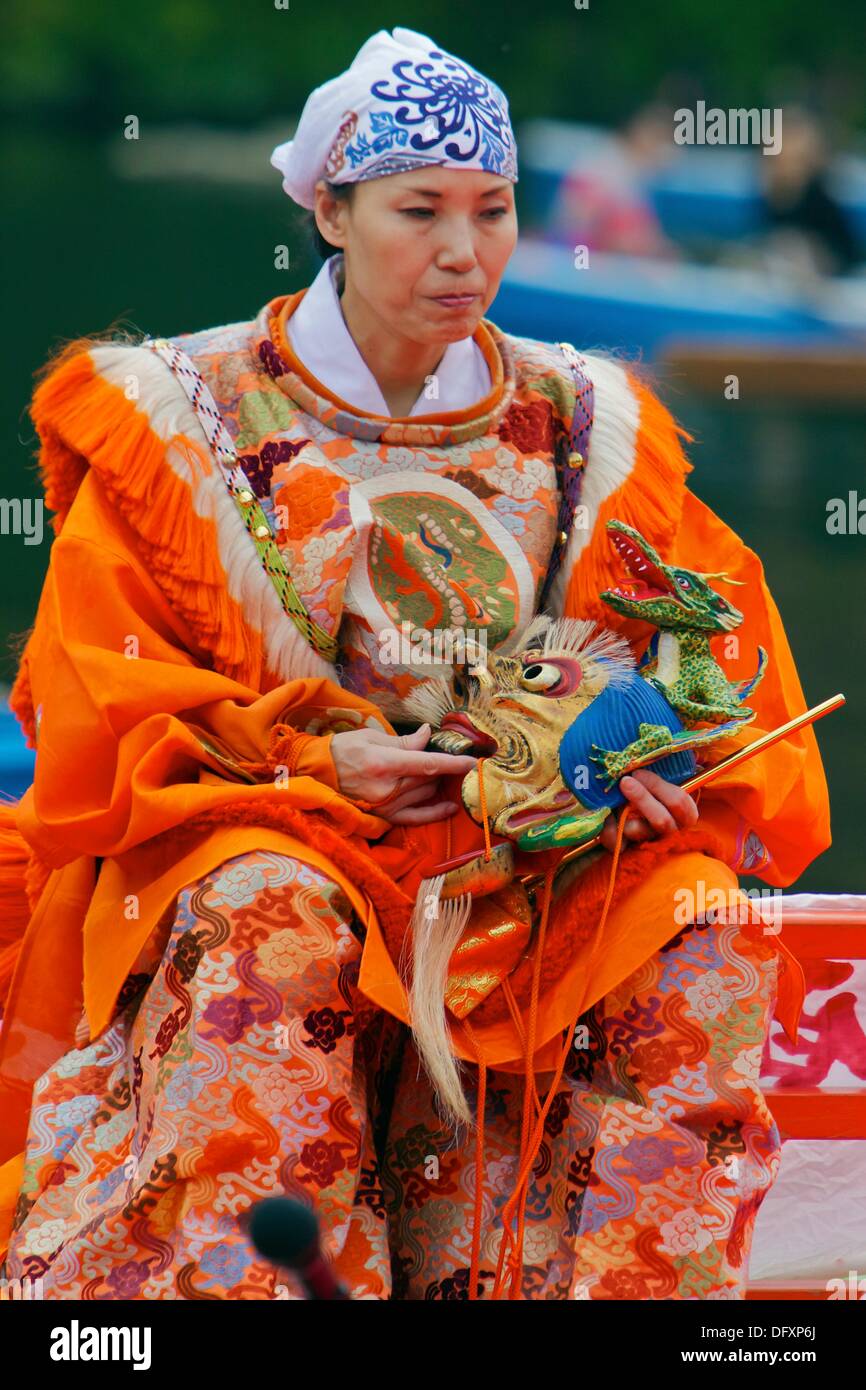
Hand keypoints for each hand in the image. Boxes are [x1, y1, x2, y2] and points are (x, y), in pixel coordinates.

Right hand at [330, 722, 476, 825]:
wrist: (316, 773)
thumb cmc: (343, 750)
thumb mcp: (372, 737)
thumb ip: (404, 741)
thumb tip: (427, 735)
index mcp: (384, 763)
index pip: (427, 764)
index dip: (453, 763)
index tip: (473, 761)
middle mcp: (386, 788)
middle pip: (428, 779)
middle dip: (445, 769)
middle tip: (454, 759)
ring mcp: (385, 805)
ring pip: (424, 794)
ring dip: (438, 784)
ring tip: (447, 775)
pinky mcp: (383, 817)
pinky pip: (415, 817)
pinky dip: (434, 813)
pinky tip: (450, 807)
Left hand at [599, 768, 698, 851]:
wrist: (627, 807)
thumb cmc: (649, 789)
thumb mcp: (660, 778)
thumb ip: (660, 770)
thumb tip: (654, 751)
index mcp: (683, 813)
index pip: (680, 803)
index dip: (658, 786)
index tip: (638, 773)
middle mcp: (669, 830)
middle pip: (662, 821)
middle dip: (642, 798)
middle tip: (625, 781)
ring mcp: (649, 840)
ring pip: (637, 832)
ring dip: (623, 813)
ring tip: (614, 800)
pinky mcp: (628, 849)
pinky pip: (616, 843)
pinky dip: (608, 829)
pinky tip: (606, 816)